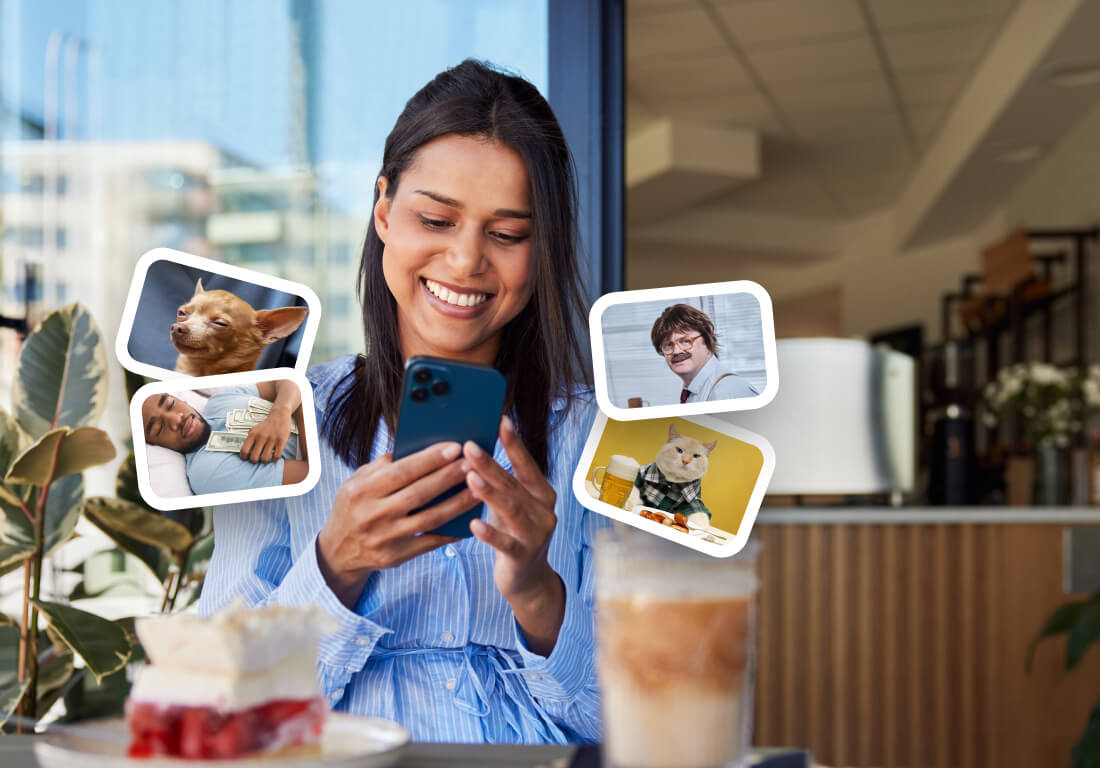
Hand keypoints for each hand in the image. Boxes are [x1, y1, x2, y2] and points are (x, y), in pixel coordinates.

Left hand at [240, 407, 291, 462]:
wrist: (279, 416)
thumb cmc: (266, 426)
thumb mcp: (254, 430)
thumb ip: (249, 440)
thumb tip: (245, 453)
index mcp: (253, 434)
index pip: (244, 450)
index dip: (244, 457)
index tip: (246, 458)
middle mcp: (262, 436)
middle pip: (254, 457)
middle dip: (255, 461)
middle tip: (257, 459)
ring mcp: (272, 439)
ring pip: (265, 458)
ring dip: (265, 461)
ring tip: (266, 457)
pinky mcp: (281, 441)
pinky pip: (276, 456)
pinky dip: (274, 459)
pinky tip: (274, 456)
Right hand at [316, 442, 476, 607]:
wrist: (337, 550)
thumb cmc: (353, 506)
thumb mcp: (356, 481)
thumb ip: (383, 465)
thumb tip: (418, 446)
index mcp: (361, 490)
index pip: (401, 472)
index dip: (430, 459)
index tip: (455, 447)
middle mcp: (372, 515)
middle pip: (419, 493)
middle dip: (449, 477)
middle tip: (473, 463)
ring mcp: (385, 538)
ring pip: (429, 518)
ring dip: (457, 503)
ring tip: (478, 489)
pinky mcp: (396, 556)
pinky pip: (429, 542)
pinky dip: (450, 531)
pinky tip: (468, 520)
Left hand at [463, 416, 564, 654]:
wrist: (528, 580)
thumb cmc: (513, 534)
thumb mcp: (511, 506)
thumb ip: (501, 483)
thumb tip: (473, 452)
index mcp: (542, 494)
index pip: (526, 464)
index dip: (514, 443)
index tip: (500, 421)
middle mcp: (544, 511)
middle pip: (514, 484)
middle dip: (491, 464)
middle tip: (469, 446)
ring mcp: (536, 534)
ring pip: (512, 509)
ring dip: (490, 492)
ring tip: (470, 478)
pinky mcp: (524, 556)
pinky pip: (506, 543)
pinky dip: (490, 532)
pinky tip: (473, 524)